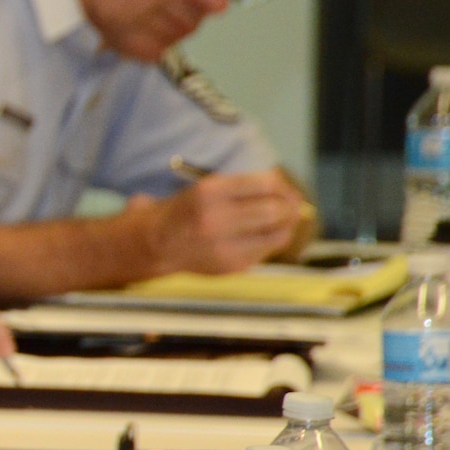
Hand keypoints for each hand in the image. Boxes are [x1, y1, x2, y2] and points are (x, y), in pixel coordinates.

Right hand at [138, 170, 305, 275]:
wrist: (155, 243)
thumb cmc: (189, 210)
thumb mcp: (210, 188)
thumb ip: (248, 188)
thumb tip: (294, 198)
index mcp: (209, 192)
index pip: (266, 184)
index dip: (282, 186)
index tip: (284, 188)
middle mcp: (215, 219)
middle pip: (275, 210)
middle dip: (290, 206)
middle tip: (291, 204)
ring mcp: (223, 245)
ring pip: (277, 234)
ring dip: (285, 225)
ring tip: (280, 220)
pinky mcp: (230, 265)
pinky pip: (266, 251)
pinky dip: (270, 241)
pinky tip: (261, 235)